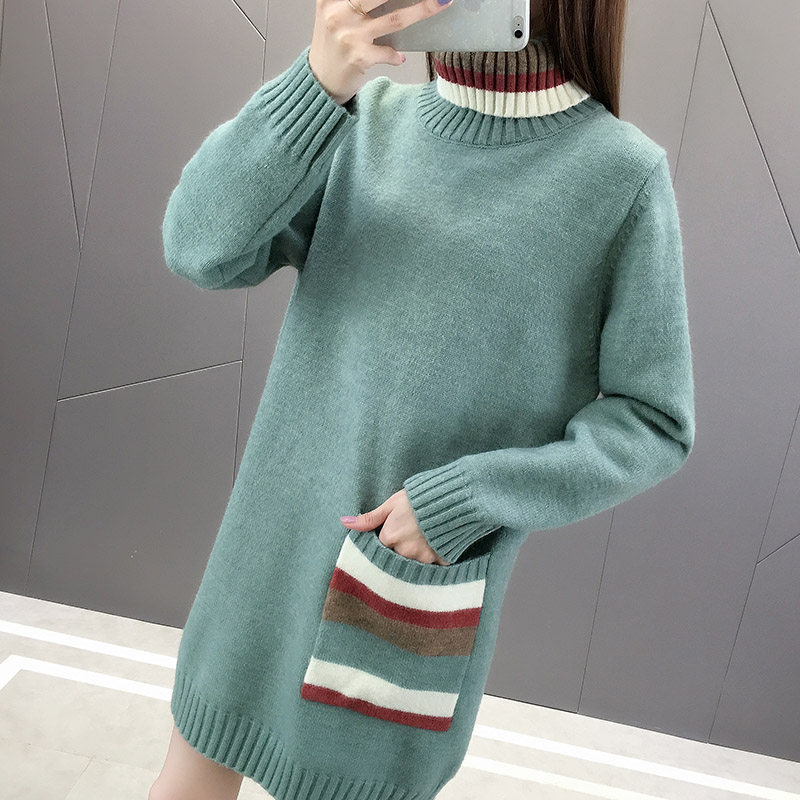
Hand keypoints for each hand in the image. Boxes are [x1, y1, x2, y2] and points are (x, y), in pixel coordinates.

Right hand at [308, 0, 454, 104]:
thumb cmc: (333, 45)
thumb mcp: (334, 13)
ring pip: (395, 19)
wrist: (320, 81)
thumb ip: (356, 1)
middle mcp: (338, 12)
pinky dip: (397, 55)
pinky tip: (398, 57)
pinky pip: (389, 52)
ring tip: (440, 3)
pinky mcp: (359, 57)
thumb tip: (396, 0)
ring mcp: (349, 36)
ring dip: (422, 11)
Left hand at [340, 488, 450, 564]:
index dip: (388, 538)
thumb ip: (370, 518)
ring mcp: (424, 558)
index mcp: (390, 537)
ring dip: (415, 554)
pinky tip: (435, 545)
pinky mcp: (441, 562)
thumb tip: (345, 522)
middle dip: (401, 548)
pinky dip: (432, 559)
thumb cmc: (421, 498)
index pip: (382, 546)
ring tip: (424, 537)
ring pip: (413, 563)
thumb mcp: (392, 504)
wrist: (455, 498)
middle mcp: (405, 552)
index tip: (396, 529)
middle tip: (411, 533)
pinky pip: (431, 568)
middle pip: (396, 557)